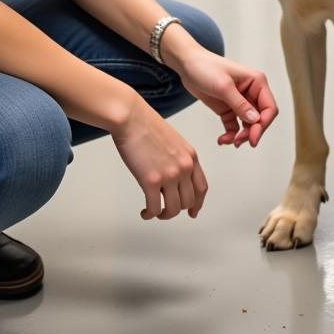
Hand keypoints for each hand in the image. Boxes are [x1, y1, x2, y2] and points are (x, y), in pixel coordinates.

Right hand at [112, 101, 208, 219]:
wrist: (132, 118)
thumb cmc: (147, 126)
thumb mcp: (174, 142)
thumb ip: (178, 160)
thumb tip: (174, 181)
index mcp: (191, 156)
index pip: (201, 187)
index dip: (198, 203)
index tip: (192, 211)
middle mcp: (184, 167)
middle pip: (188, 201)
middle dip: (177, 210)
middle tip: (165, 210)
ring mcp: (169, 175)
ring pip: (173, 209)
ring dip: (163, 215)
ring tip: (154, 211)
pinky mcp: (151, 181)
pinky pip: (155, 209)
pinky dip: (149, 214)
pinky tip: (144, 212)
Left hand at [172, 46, 278, 147]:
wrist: (187, 64)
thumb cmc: (205, 67)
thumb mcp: (223, 86)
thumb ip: (240, 104)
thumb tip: (255, 120)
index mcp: (256, 82)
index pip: (269, 107)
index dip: (264, 124)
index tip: (253, 137)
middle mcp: (251, 92)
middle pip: (260, 118)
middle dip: (252, 132)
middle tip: (240, 142)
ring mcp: (240, 101)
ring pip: (248, 125)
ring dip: (242, 135)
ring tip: (230, 141)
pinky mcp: (228, 108)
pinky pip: (235, 125)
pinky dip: (231, 135)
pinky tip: (223, 139)